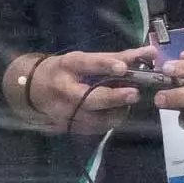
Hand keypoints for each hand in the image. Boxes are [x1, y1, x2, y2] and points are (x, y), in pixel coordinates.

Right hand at [22, 47, 158, 134]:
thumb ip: (115, 58)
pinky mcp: (68, 127)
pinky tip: (118, 112)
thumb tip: (150, 54)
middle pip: (90, 98)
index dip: (106, 65)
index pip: (87, 64)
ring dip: (117, 112)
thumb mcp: (83, 58)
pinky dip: (109, 120)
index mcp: (68, 66)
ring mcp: (65, 112)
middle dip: (114, 98)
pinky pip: (94, 128)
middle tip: (134, 94)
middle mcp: (64, 89)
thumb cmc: (65, 70)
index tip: (124, 68)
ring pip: (95, 118)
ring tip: (128, 103)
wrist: (34, 89)